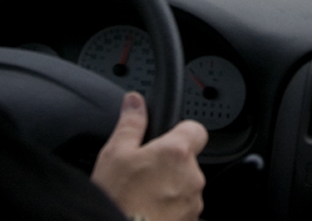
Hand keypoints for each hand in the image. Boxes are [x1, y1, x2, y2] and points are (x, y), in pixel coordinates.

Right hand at [91, 92, 207, 220]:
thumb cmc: (118, 199)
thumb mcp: (115, 154)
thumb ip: (130, 124)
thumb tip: (135, 102)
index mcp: (176, 152)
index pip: (196, 129)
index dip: (181, 131)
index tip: (165, 138)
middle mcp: (192, 177)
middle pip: (187, 161)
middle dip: (169, 165)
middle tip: (143, 173)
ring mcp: (193, 203)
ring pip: (185, 187)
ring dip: (170, 189)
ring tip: (141, 196)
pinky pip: (183, 210)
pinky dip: (169, 210)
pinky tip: (147, 211)